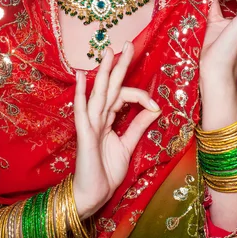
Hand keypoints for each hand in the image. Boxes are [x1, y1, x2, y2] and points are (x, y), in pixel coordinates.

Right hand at [73, 42, 160, 218]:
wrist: (94, 195)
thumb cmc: (106, 171)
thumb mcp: (128, 145)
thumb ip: (138, 126)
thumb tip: (154, 109)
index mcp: (108, 119)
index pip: (124, 96)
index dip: (141, 97)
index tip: (155, 106)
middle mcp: (98, 116)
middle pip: (110, 85)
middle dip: (119, 65)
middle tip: (127, 43)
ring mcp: (90, 123)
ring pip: (99, 92)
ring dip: (103, 71)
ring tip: (108, 51)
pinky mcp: (84, 133)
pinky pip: (83, 110)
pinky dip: (81, 93)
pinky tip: (82, 77)